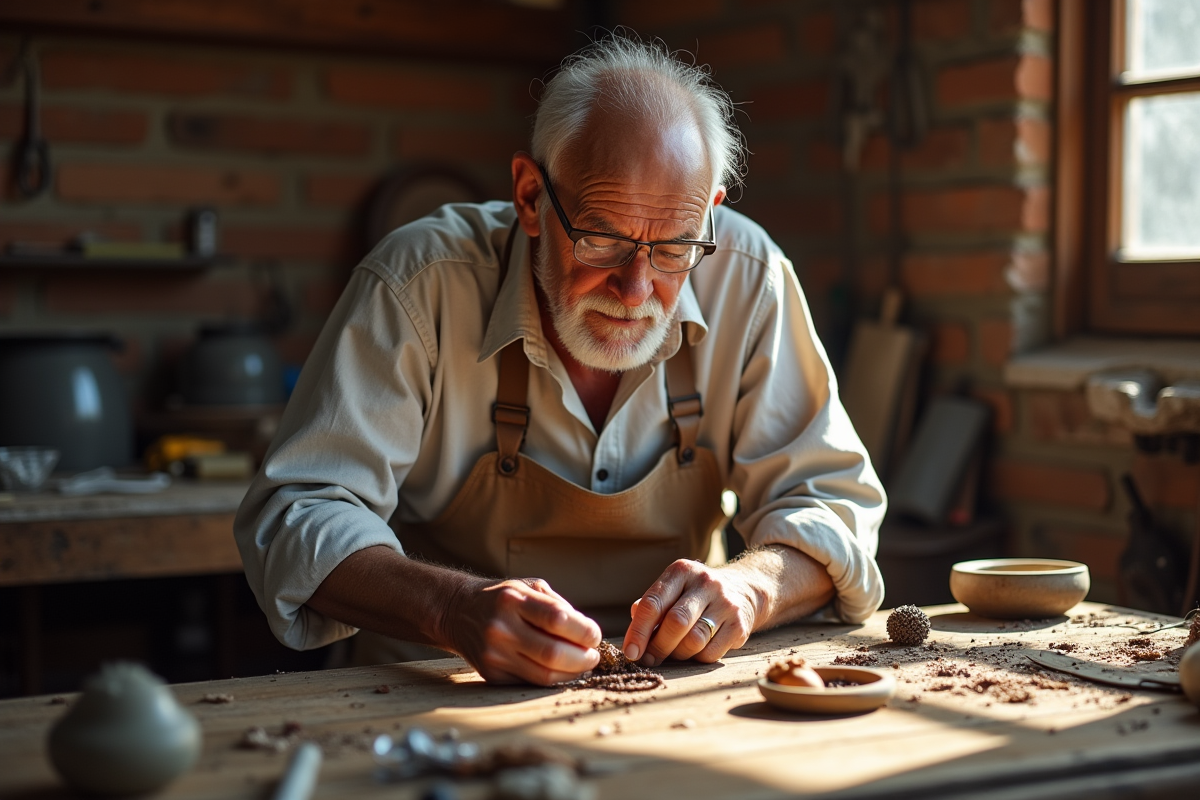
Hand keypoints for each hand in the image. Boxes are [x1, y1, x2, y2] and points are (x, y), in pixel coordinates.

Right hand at [447, 577, 601, 684]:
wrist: (459, 612)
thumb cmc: (504, 598)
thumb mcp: (529, 587)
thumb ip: (558, 606)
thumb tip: (588, 633)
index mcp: (513, 600)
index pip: (557, 619)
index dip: (584, 631)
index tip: (594, 635)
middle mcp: (501, 628)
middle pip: (553, 653)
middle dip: (583, 658)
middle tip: (594, 656)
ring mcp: (494, 654)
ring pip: (544, 674)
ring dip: (572, 673)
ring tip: (582, 664)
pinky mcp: (491, 674)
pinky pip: (531, 683)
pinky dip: (553, 679)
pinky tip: (561, 670)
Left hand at [621, 559, 759, 666]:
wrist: (744, 590)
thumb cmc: (695, 595)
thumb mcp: (672, 590)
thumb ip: (650, 609)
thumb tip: (633, 637)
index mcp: (682, 571)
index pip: (653, 603)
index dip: (638, 631)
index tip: (630, 652)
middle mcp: (706, 583)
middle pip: (675, 622)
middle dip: (657, 646)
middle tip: (649, 659)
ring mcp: (725, 603)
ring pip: (694, 640)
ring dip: (678, 654)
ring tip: (674, 653)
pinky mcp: (739, 625)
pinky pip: (711, 653)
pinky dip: (697, 658)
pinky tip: (695, 651)